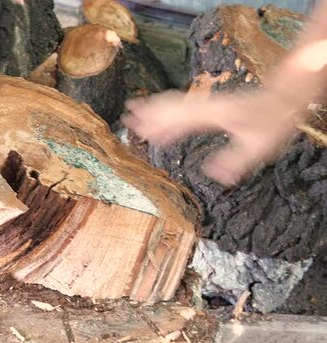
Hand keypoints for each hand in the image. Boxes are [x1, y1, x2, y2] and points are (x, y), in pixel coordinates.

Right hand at [122, 90, 298, 185]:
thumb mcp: (258, 147)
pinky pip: (184, 109)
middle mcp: (206, 107)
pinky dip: (169, 115)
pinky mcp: (212, 106)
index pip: (178, 118)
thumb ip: (235, 161)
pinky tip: (164, 129)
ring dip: (155, 111)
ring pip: (175, 105)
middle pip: (170, 108)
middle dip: (148, 114)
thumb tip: (213, 176)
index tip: (139, 127)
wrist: (284, 97)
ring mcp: (208, 105)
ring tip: (135, 115)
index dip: (158, 123)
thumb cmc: (272, 121)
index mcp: (212, 115)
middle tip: (126, 118)